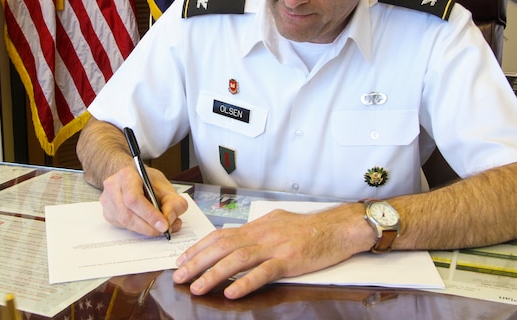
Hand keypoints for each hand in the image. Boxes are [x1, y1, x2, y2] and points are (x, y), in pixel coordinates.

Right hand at [99, 164, 187, 236]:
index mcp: (126, 175)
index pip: (134, 198)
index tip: (164, 225)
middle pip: (127, 214)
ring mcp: (107, 201)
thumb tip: (169, 219)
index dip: (149, 214)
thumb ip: (174, 202)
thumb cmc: (148, 181)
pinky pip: (123, 226)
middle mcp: (113, 187)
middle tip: (164, 230)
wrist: (133, 179)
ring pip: (125, 222)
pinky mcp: (107, 213)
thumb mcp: (166, 187)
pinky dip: (138, 229)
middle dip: (148, 226)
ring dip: (144, 229)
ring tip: (159, 228)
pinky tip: (147, 225)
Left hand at [173, 203, 371, 298]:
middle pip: (222, 247)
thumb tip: (237, 242)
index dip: (199, 248)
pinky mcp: (290, 260)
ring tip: (197, 288)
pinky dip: (246, 282)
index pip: (221, 235)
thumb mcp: (277, 224)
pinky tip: (231, 292)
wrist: (337, 227)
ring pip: (237, 259)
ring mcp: (275, 247)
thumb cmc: (310, 229)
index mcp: (257, 226)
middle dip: (197, 262)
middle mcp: (261, 234)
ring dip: (213, 274)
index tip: (183, 260)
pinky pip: (264, 272)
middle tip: (179, 276)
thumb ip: (257, 233)